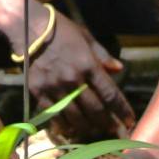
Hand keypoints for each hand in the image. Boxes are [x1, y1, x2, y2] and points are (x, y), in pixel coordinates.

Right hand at [27, 10, 133, 139]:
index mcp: (88, 64)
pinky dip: (64, 126)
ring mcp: (55, 87)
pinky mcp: (38, 92)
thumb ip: (103, 55)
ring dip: (88, 128)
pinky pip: (53, 116)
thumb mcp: (86, 37)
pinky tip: (70, 131)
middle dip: (108, 123)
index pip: (110, 94)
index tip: (129, 121)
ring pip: (75, 117)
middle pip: (95, 110)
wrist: (28, 27)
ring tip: (94, 131)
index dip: (122, 111)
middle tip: (114, 131)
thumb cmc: (61, 30)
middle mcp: (73, 79)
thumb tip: (119, 69)